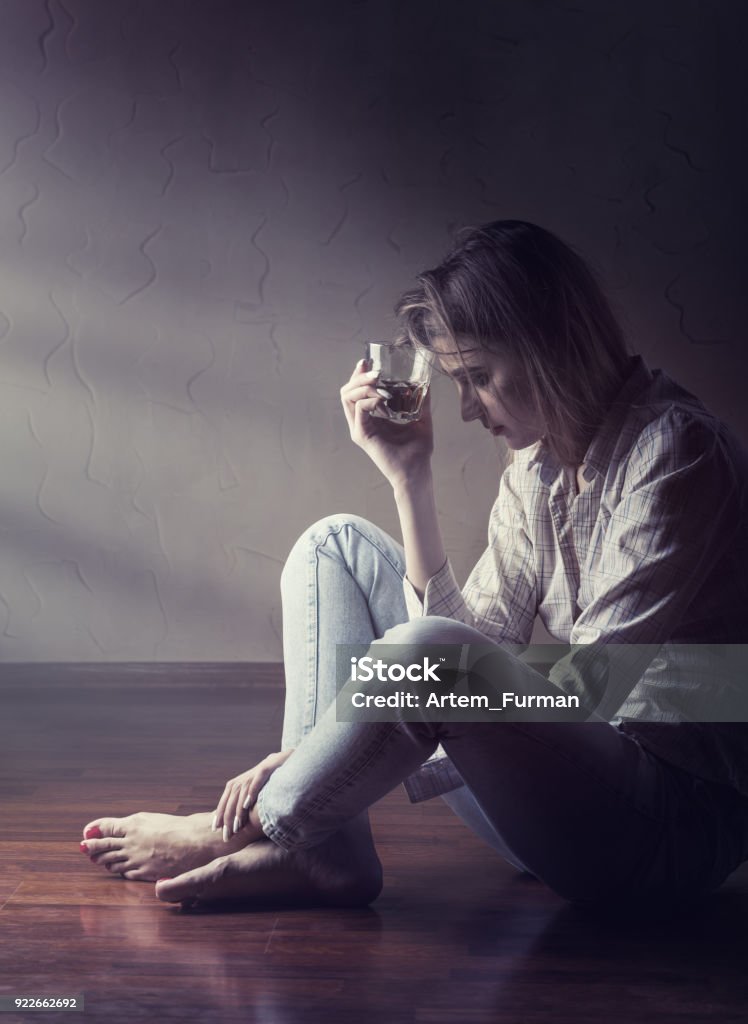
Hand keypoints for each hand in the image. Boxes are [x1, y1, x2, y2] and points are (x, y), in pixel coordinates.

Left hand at [211, 749, 294, 839]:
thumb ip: (240, 803)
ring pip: (241, 794)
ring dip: (238, 811)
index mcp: (234, 785)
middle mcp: (240, 780)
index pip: (224, 802)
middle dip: (228, 819)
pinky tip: (248, 804)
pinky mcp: (264, 770)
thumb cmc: (263, 780)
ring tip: (237, 827)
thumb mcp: (249, 791)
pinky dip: (250, 793)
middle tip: (227, 835)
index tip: (216, 830)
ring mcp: (251, 775)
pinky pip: (255, 782)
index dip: (219, 816)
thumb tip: (232, 823)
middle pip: (230, 801)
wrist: (280, 760)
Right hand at [340, 358, 433, 487]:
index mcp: (371, 417)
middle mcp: (361, 422)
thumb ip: (420, 401)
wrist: (417, 472)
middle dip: (359, 377)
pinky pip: (359, 409)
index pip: (356, 391)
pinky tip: (384, 400)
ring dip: (364, 386)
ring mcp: (359, 429)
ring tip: (382, 386)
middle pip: (347, 391)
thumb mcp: (421, 418)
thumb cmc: (418, 450)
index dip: (358, 375)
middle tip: (376, 372)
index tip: (367, 362)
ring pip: (348, 397)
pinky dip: (370, 400)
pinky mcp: (362, 435)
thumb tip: (426, 383)